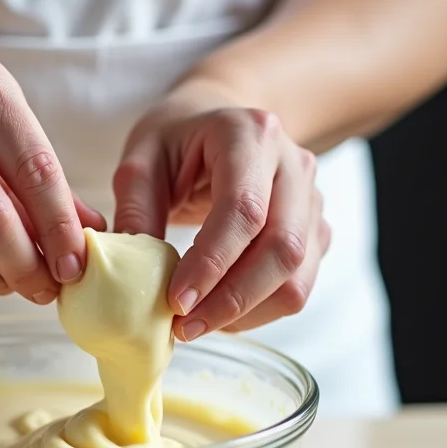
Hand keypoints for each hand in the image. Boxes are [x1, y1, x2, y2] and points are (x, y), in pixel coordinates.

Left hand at [113, 79, 329, 340]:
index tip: (176, 302)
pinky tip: (219, 311)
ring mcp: (311, 200)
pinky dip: (258, 310)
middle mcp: (293, 165)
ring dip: (246, 313)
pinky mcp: (315, 231)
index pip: (243, 210)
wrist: (220, 120)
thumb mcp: (142, 159)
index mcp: (250, 134)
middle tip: (183, 327)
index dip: (212, 263)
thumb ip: (135, 210)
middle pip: (282, 248)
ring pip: (297, 275)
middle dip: (231, 299)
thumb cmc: (178, 137)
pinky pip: (298, 285)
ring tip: (197, 323)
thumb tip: (132, 274)